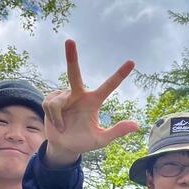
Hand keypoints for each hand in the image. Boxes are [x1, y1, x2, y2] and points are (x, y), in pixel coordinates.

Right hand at [43, 40, 138, 165]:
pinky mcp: (50, 100)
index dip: (120, 74)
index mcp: (94, 101)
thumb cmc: (83, 141)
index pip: (109, 85)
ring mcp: (63, 96)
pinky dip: (55, 118)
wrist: (64, 147)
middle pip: (74, 73)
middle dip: (71, 57)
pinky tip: (58, 123)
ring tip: (64, 127)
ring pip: (60, 101)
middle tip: (69, 40)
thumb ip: (117, 132)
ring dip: (60, 117)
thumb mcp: (101, 140)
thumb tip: (137, 125)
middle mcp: (79, 94)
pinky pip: (51, 105)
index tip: (132, 62)